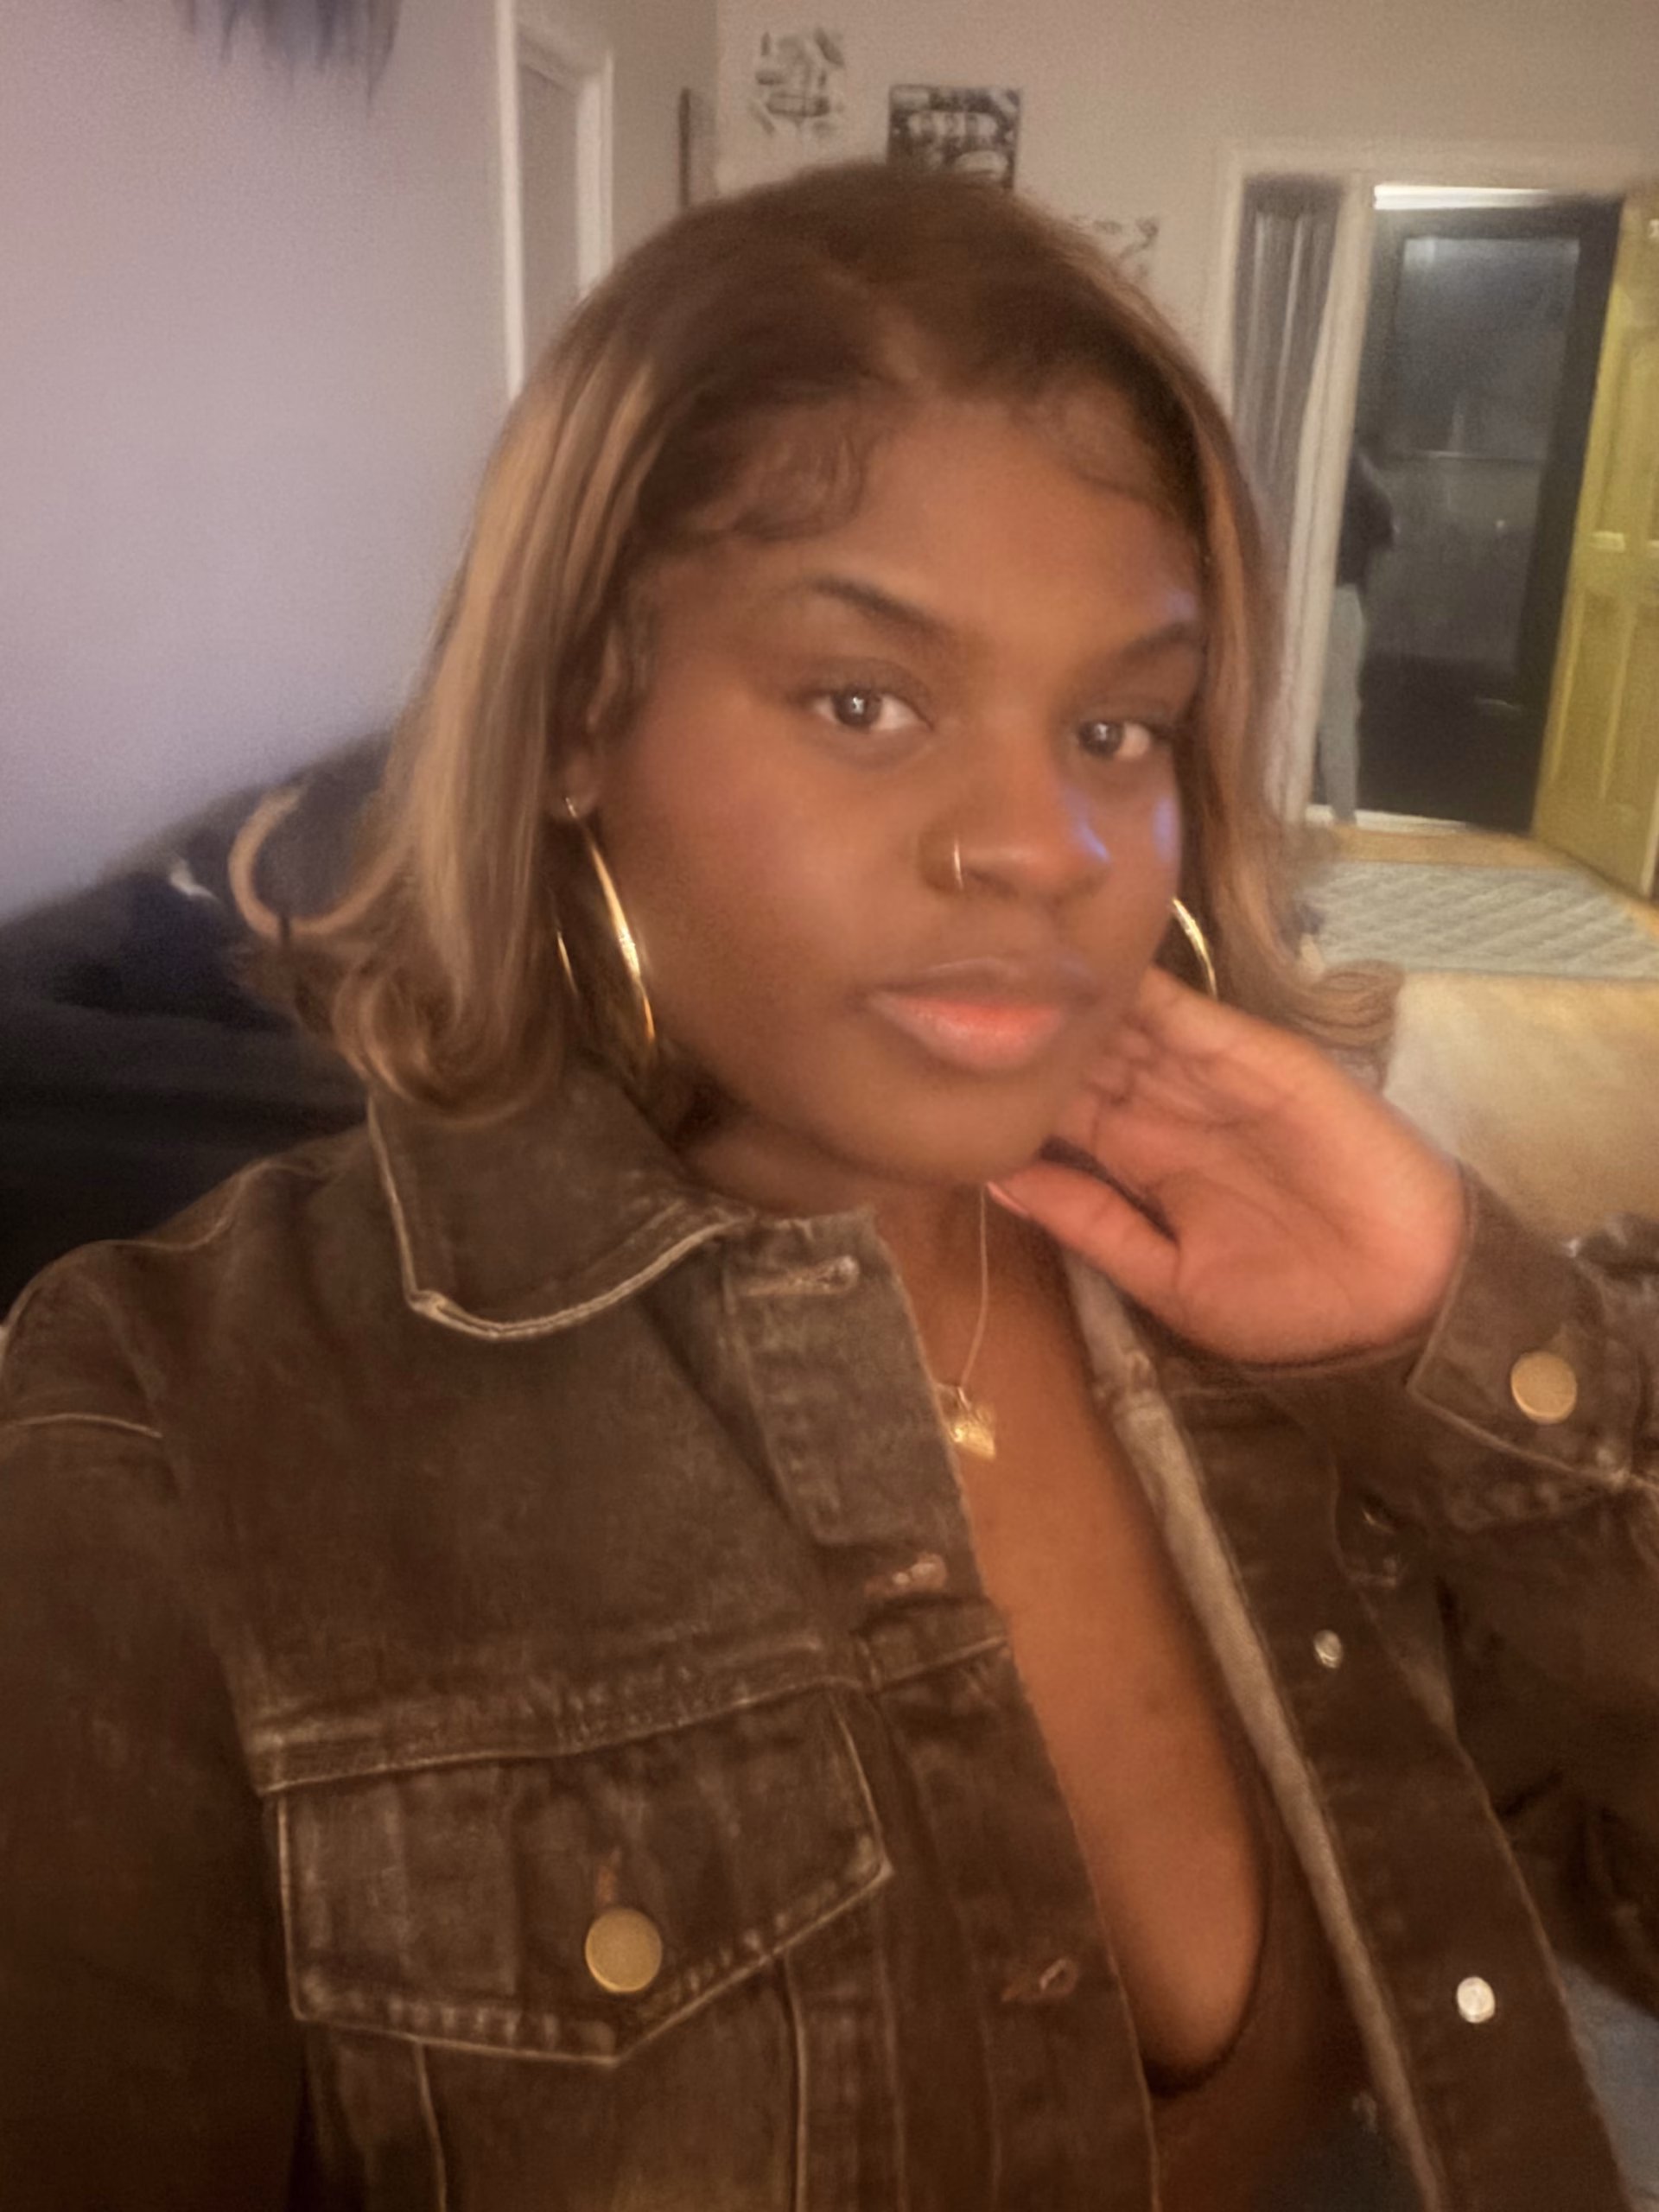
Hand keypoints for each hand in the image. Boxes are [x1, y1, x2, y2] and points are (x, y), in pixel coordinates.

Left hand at [994, 967, 1465, 1363]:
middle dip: (1029, 1033)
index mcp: (1140, 1160)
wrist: (1400, 1307)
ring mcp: (1212, 1079)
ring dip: (1074, 1003)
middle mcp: (1168, 1109)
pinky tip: (1094, 969)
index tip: (937, 1070)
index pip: (1060, 1110)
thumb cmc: (1288, 1306)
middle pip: (1084, 1057)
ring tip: (1008, 969)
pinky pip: (1193, 1019)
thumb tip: (996, 1180)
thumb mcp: (1165, 1278)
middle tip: (958, 998)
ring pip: (1127, 1027)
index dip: (1008, 1090)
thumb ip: (1088, 1225)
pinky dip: (1147, 992)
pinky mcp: (1261, 1059)